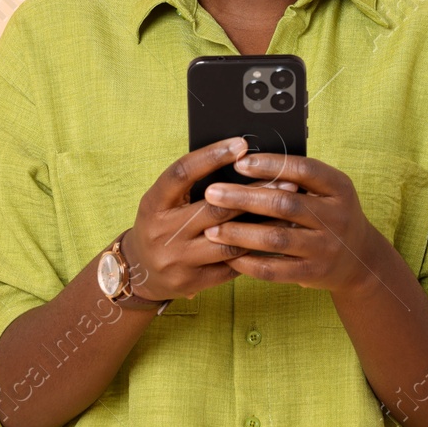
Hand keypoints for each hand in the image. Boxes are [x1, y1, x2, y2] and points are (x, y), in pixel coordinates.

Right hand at [122, 137, 299, 301]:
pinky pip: (231, 265)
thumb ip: (193, 184)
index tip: (241, 145)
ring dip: (262, 225)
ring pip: (229, 241)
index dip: (211, 156)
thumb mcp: (164, 201)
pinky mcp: (192, 282)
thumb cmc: (161, 224)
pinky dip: (254, 250)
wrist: (139, 271)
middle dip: (254, 193)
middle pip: (215, 208)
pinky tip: (274, 239)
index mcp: (153, 203)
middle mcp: (162, 232)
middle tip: (284, 180)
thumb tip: (240, 159)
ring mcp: (177, 260)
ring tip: (288, 211)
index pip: (182, 173)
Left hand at [203, 154, 383, 293]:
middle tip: (212, 193)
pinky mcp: (313, 273)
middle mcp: (336, 217)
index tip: (239, 162)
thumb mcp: (328, 191)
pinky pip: (275, 270)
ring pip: (276, 238)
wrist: (359, 259)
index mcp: (340, 188)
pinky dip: (248, 263)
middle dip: (244, 198)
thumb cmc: (331, 215)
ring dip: (240, 233)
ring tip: (211, 228)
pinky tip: (228, 256)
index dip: (271, 165)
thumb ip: (298, 179)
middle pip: (285, 204)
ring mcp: (326, 247)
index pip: (304, 170)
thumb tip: (247, 165)